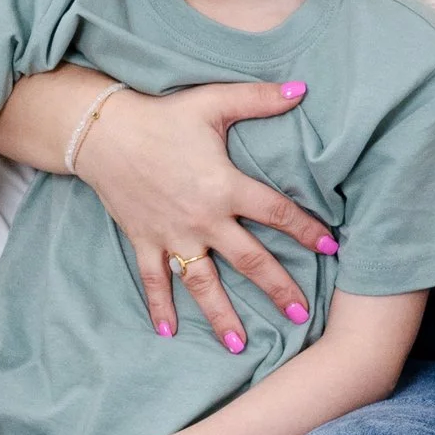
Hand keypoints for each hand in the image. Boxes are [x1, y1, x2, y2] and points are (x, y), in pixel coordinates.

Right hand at [72, 78, 334, 347]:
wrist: (102, 131)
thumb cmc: (161, 115)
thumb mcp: (213, 103)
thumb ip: (259, 99)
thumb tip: (302, 89)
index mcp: (225, 186)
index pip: (277, 212)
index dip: (306, 229)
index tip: (331, 247)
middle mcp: (203, 218)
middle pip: (249, 260)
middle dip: (277, 289)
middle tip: (300, 316)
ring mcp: (172, 234)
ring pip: (203, 283)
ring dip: (222, 314)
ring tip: (239, 345)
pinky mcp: (144, 240)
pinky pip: (153, 279)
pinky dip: (159, 305)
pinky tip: (168, 331)